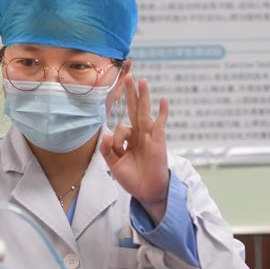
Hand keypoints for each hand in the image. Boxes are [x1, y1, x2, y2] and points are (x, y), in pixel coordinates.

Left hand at [100, 75, 169, 223]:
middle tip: (128, 76)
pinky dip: (162, 112)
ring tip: (142, 81)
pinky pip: (159, 124)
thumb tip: (105, 133)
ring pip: (145, 112)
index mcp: (128, 139)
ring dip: (144, 96)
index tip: (118, 138)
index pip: (120, 126)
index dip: (116, 137)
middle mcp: (139, 134)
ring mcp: (149, 136)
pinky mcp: (158, 141)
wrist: (147, 192)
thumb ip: (107, 150)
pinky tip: (164, 100)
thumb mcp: (114, 165)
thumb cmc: (133, 178)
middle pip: (134, 109)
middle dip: (130, 94)